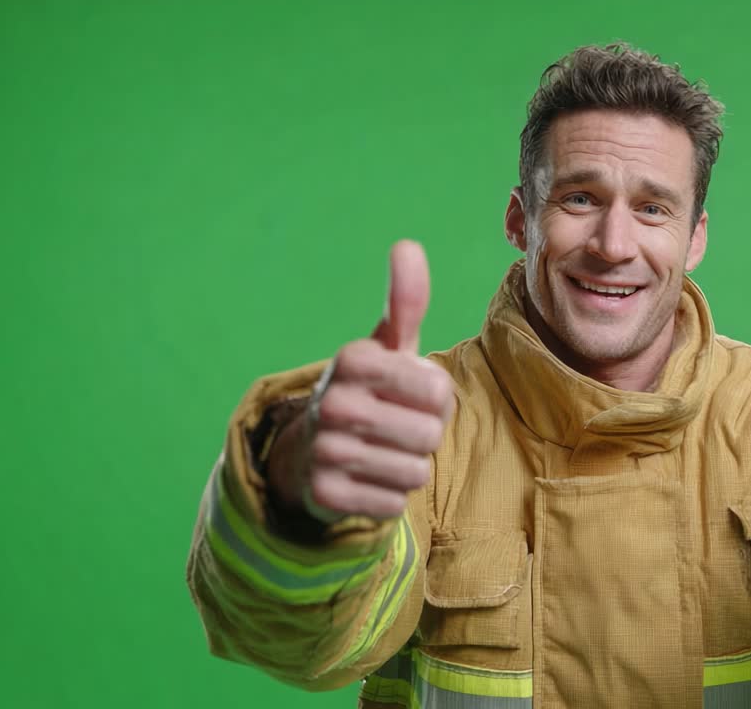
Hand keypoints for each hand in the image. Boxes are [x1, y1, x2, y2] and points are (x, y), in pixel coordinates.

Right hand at [267, 240, 454, 520]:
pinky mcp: (324, 494)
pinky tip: (368, 480)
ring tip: (383, 452)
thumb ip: (406, 301)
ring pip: (414, 472)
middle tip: (398, 428)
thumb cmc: (370, 390)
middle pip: (430, 435)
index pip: (439, 391)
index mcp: (354, 360)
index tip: (410, 394)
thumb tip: (408, 245)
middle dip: (425, 436)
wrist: (311, 449)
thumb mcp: (388, 347)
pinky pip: (392, 505)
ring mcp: (324, 449)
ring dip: (409, 467)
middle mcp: (333, 402)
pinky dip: (389, 497)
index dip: (436, 399)